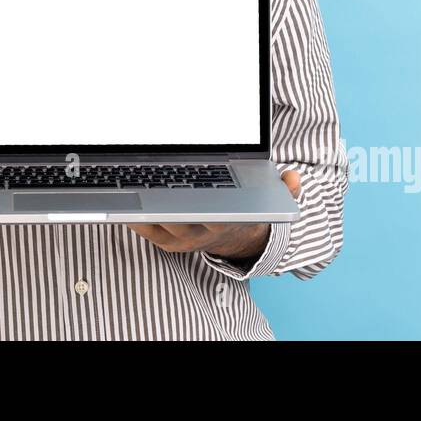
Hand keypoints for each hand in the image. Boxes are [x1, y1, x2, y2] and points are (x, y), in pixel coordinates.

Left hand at [125, 170, 301, 258]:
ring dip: (144, 206)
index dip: (193, 203)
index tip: (180, 189)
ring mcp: (186, 240)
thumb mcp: (274, 197)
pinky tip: (127, 200)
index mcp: (228, 221)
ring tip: (128, 185)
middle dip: (162, 201)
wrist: (242, 238)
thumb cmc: (250, 208)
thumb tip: (294, 177)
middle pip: (179, 217)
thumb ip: (286, 189)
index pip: (211, 213)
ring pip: (161, 224)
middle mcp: (205, 234)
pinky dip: (137, 218)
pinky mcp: (170, 242)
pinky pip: (149, 231)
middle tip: (145, 182)